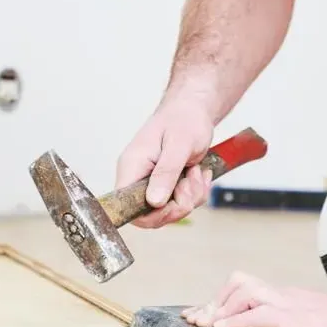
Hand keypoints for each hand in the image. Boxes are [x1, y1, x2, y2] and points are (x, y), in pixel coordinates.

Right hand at [115, 105, 214, 227]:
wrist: (194, 110)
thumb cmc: (183, 120)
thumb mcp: (178, 145)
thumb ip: (165, 173)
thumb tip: (153, 202)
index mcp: (132, 167)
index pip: (128, 207)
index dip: (153, 214)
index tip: (174, 200)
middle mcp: (138, 179)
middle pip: (152, 216)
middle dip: (179, 204)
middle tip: (188, 181)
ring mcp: (153, 184)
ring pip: (172, 211)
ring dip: (192, 195)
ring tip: (194, 170)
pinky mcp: (167, 186)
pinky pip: (183, 203)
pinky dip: (197, 192)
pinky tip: (198, 172)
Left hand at [182, 271, 326, 326]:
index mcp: (283, 296)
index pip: (244, 288)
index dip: (218, 300)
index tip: (200, 314)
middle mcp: (281, 294)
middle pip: (239, 282)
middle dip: (213, 300)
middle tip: (196, 319)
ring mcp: (287, 304)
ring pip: (244, 291)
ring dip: (221, 308)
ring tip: (207, 325)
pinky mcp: (292, 317)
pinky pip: (257, 313)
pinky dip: (235, 320)